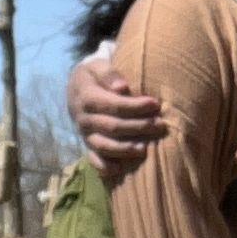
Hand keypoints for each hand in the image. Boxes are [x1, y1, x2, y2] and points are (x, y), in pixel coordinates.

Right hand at [68, 53, 165, 180]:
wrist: (76, 88)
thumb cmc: (94, 76)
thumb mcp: (97, 66)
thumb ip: (109, 74)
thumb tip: (121, 88)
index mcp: (87, 98)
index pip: (114, 105)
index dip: (135, 106)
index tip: (155, 104)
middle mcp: (84, 119)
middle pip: (113, 127)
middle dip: (138, 127)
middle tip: (160, 126)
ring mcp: (85, 134)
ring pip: (104, 146)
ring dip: (124, 150)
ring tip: (145, 149)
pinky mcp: (88, 144)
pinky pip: (94, 159)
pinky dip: (104, 167)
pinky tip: (119, 170)